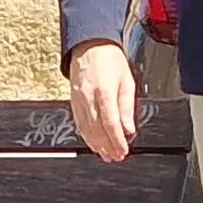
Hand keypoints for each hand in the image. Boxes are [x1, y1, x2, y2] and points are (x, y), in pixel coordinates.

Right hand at [66, 42, 140, 162]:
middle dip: (107, 146)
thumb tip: (129, 129)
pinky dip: (86, 136)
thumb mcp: (127, 80)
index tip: (123, 151)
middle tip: (116, 157)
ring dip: (96, 145)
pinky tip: (93, 143)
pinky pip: (79, 123)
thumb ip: (127, 107)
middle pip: (97, 129)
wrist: (89, 45)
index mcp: (105, 91)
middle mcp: (89, 97)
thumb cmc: (110, 60)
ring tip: (106, 155)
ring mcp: (78, 100)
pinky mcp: (73, 101)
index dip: (117, 141)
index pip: (111, 123)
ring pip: (86, 129)